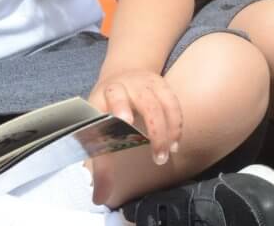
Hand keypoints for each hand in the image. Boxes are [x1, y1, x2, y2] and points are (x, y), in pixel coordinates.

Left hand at [87, 69, 182, 204]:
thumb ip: (100, 164)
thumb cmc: (107, 110)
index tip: (125, 122)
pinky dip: (176, 123)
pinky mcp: (160, 84)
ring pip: (158, 102)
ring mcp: (142, 83)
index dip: (118, 109)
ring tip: (167, 154)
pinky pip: (172, 102)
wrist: (122, 75)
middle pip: (142, 102)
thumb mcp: (97, 131)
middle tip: (157, 157)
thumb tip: (100, 198)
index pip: (107, 105)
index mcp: (101, 97)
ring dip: (166, 130)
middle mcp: (121, 86)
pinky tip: (175, 143)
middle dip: (152, 129)